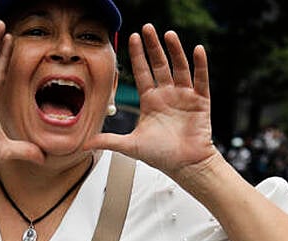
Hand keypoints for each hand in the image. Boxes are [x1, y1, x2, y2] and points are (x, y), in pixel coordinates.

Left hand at [85, 25, 215, 175]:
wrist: (186, 166)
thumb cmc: (162, 156)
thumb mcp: (131, 146)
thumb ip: (109, 140)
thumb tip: (86, 143)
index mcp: (151, 101)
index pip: (142, 72)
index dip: (138, 55)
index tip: (132, 37)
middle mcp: (167, 95)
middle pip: (159, 64)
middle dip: (153, 46)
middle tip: (147, 28)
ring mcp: (184, 96)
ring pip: (179, 67)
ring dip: (175, 51)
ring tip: (168, 35)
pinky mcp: (200, 101)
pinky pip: (201, 79)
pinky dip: (200, 65)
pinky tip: (197, 50)